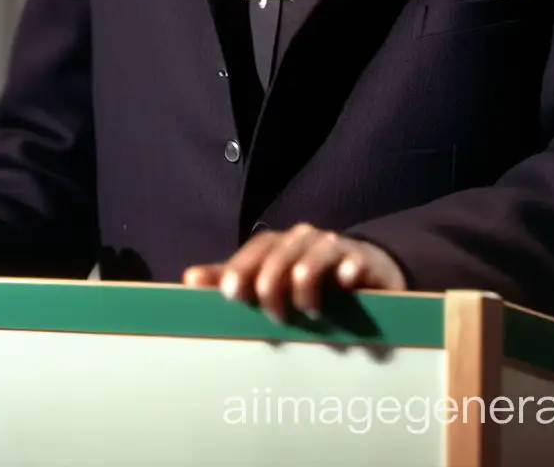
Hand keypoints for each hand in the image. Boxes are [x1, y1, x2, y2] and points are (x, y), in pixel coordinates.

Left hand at [182, 222, 405, 320]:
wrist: (361, 269)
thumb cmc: (305, 279)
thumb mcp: (268, 280)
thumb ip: (230, 280)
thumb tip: (188, 278)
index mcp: (278, 244)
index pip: (256, 251)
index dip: (242, 269)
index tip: (232, 295)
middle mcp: (304, 239)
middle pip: (283, 252)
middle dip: (273, 282)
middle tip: (274, 315)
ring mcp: (335, 246)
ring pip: (317, 253)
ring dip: (308, 281)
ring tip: (309, 311)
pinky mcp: (364, 259)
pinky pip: (356, 259)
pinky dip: (350, 269)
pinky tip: (347, 283)